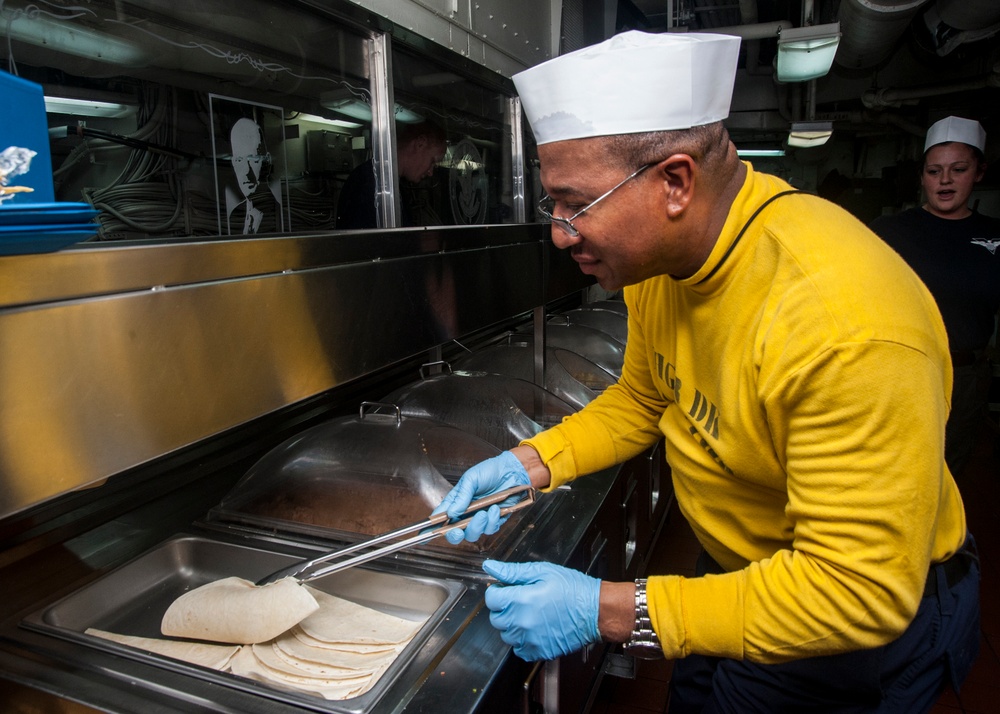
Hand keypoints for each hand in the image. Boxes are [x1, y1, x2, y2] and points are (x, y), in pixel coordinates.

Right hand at [431, 451, 530, 543]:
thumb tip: (451, 513)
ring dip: (478, 525)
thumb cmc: (490, 471)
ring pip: (472, 534)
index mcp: (455, 501)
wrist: (512, 471)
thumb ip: (461, 496)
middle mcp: (465, 512)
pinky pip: (490, 529)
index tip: (427, 534)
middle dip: (455, 535)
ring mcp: (479, 518)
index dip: (433, 527)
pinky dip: (493, 521)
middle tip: (458, 531)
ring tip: (485, 512)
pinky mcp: (493, 520)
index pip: (440, 517)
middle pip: (454, 532)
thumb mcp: (471, 479)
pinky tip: (495, 509)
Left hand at [483, 559, 600, 660]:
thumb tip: (491, 567)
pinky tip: (534, 628)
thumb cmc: (573, 590)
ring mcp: (530, 639)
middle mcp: (523, 622)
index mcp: (522, 599)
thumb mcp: (542, 571)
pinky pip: (518, 649)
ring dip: (512, 624)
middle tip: (520, 600)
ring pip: (506, 634)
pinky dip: (522, 641)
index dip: (497, 591)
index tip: (506, 590)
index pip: (491, 599)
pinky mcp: (539, 651)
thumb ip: (513, 571)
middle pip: (496, 618)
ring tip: (529, 613)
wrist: (595, 611)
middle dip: (504, 607)